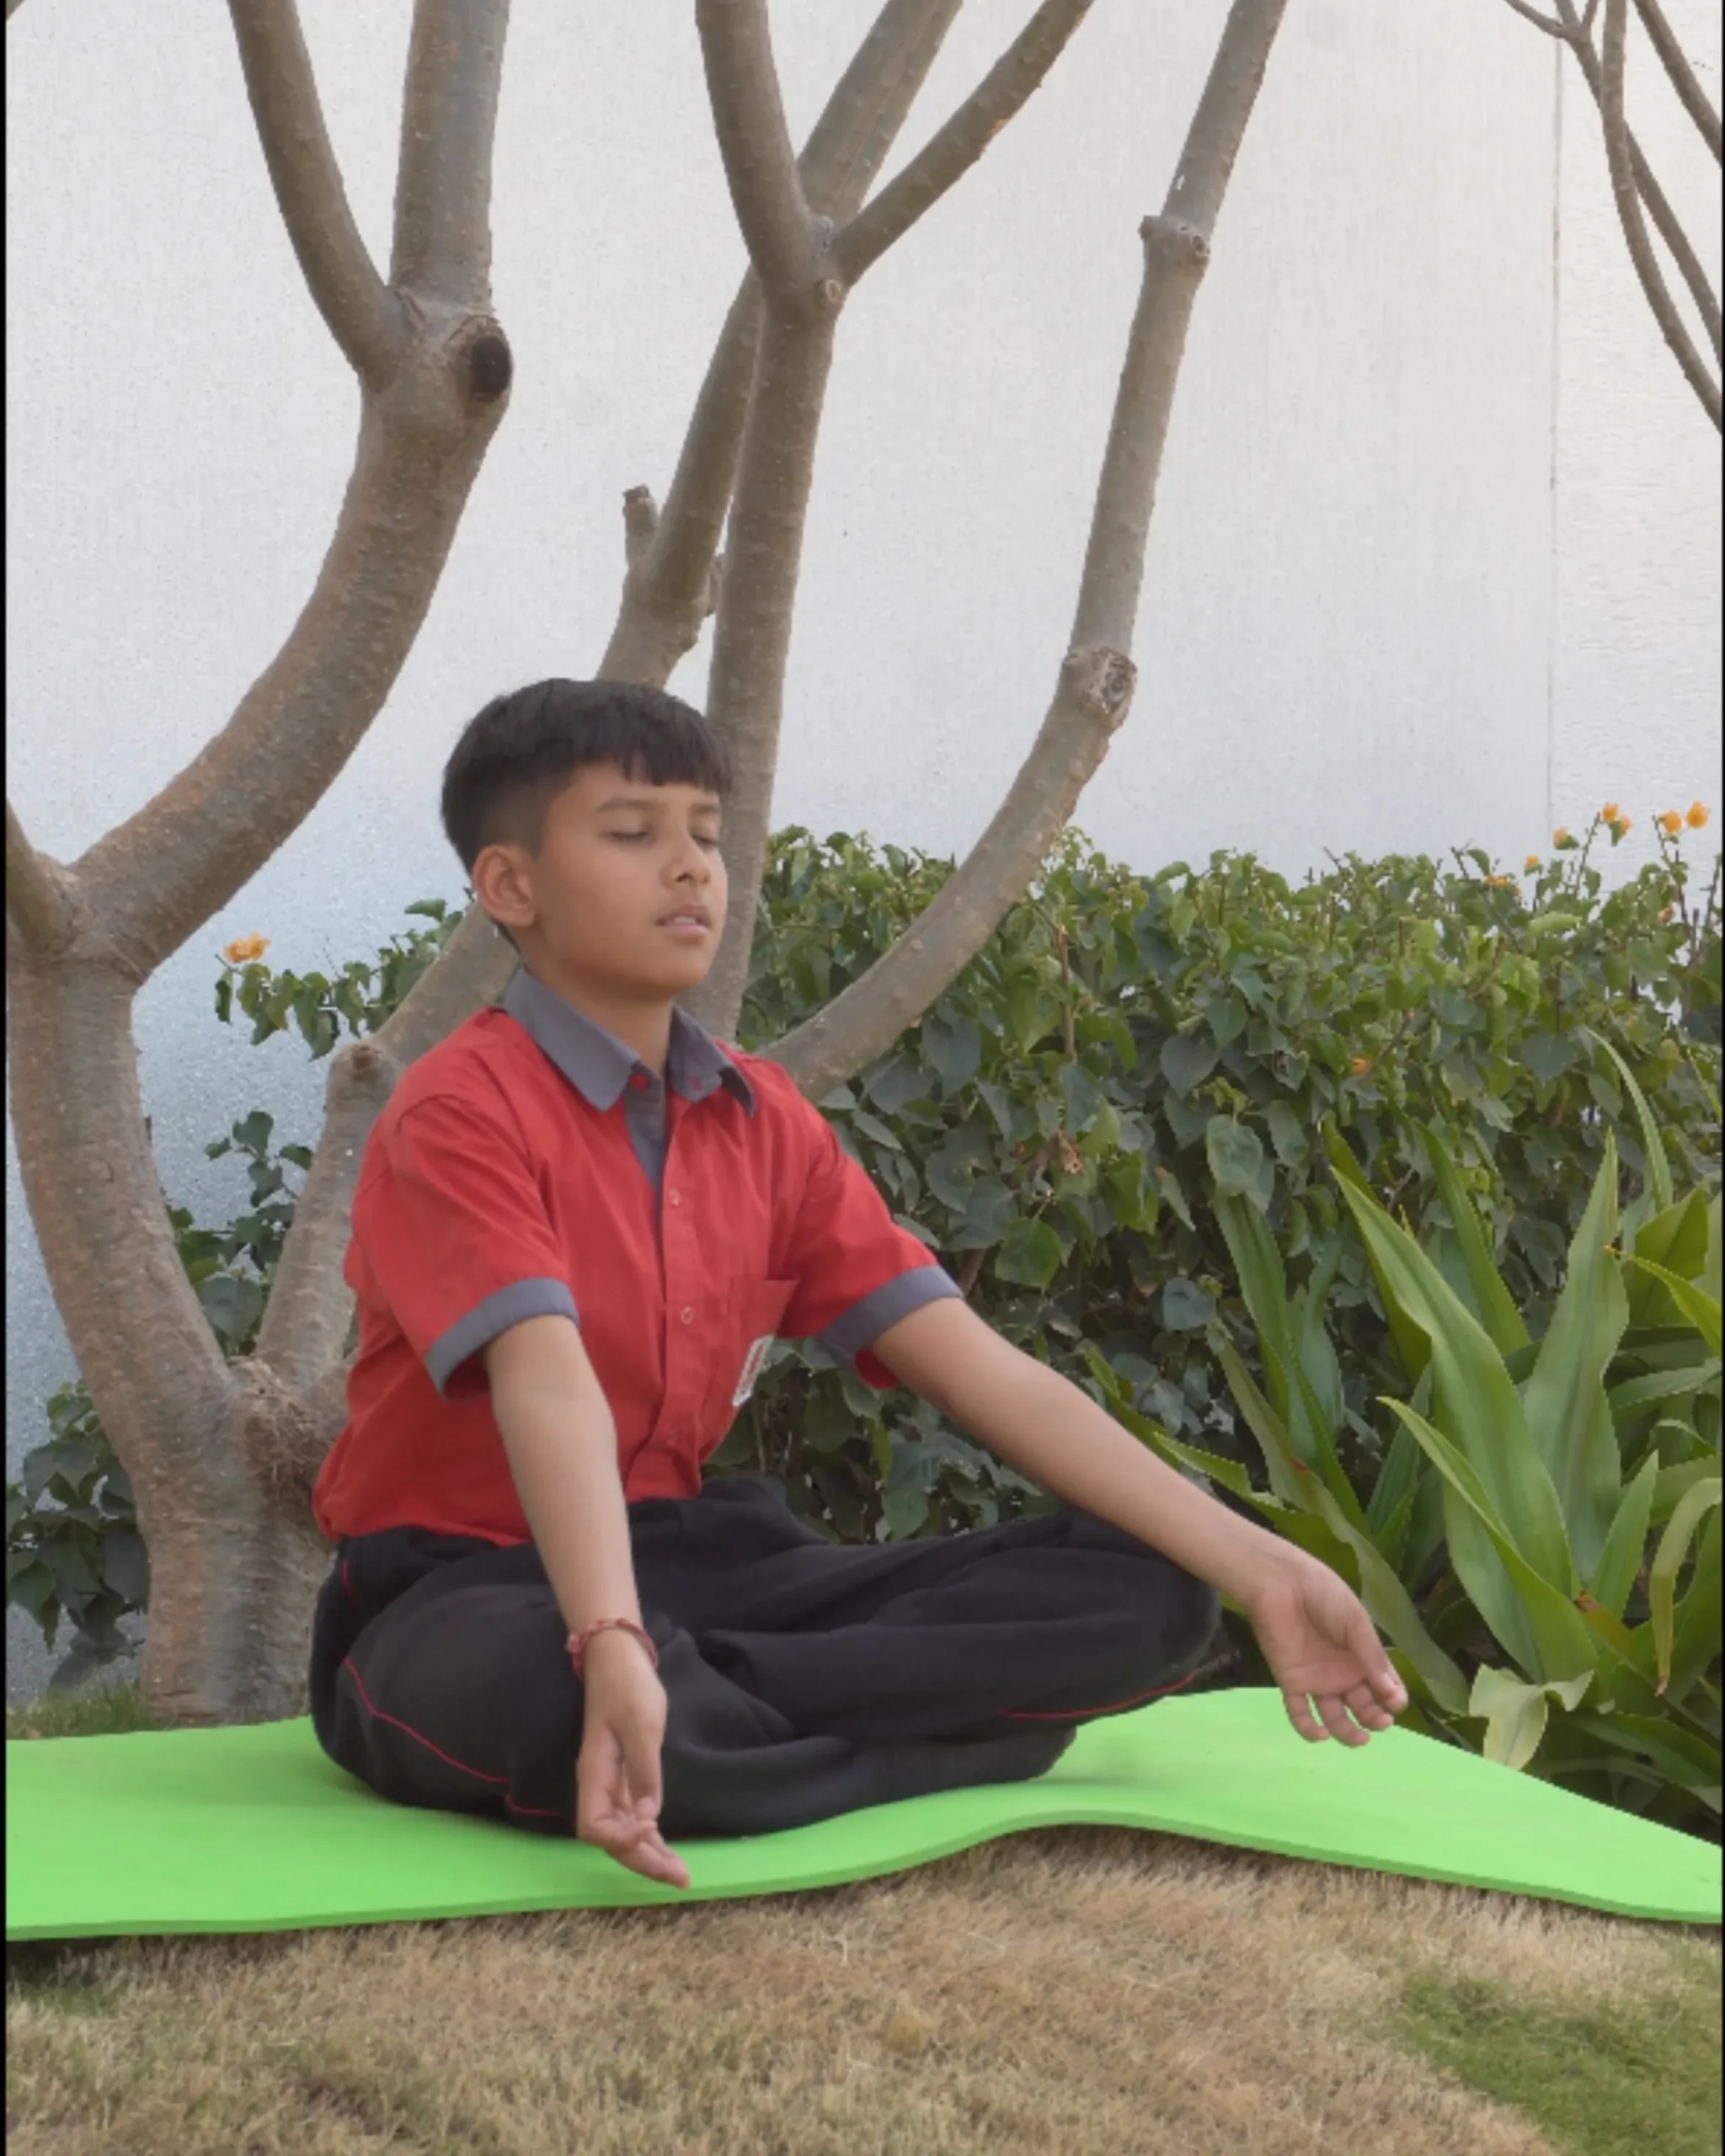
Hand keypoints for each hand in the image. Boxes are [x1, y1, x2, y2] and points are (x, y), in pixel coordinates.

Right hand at [576, 1632, 690, 1888]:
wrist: (619, 1659)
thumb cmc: (627, 1687)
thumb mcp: (641, 1723)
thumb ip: (644, 1770)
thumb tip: (649, 1816)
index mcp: (595, 1773)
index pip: (594, 1826)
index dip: (619, 1839)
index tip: (651, 1828)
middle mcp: (599, 1786)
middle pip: (611, 1839)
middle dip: (643, 1861)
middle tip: (679, 1878)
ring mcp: (612, 1784)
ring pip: (623, 1833)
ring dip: (649, 1855)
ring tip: (679, 1874)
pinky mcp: (625, 1778)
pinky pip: (633, 1818)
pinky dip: (649, 1836)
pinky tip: (667, 1849)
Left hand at [1242, 1549, 1407, 1745]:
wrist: (1281, 1584)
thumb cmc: (1324, 1596)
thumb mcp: (1356, 1623)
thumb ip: (1372, 1658)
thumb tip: (1393, 1695)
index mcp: (1362, 1657)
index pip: (1384, 1687)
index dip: (1393, 1698)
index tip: (1396, 1704)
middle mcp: (1342, 1674)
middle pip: (1363, 1706)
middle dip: (1375, 1718)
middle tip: (1381, 1721)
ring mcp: (1317, 1681)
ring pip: (1335, 1717)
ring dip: (1348, 1733)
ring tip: (1359, 1739)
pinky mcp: (1291, 1683)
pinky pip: (1300, 1714)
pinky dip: (1309, 1730)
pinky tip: (1321, 1735)